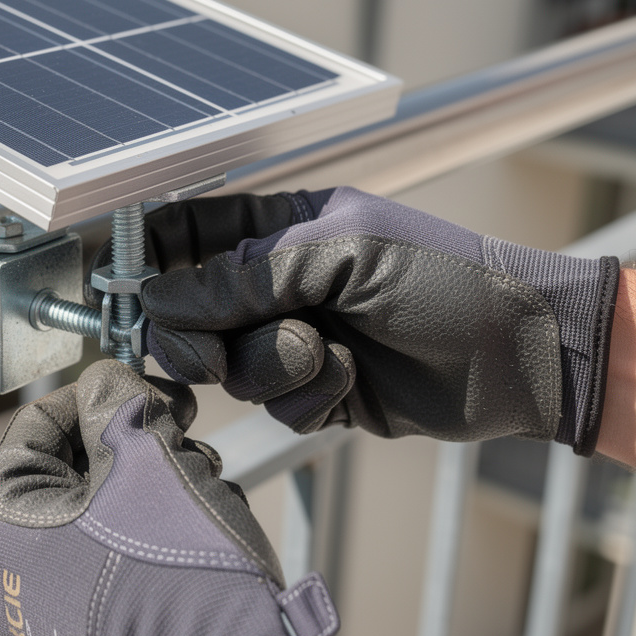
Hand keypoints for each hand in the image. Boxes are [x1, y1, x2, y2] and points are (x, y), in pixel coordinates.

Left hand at [0, 361, 337, 635]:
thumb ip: (116, 402)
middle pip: (68, 475)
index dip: (94, 396)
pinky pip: (107, 568)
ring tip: (201, 496)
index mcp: (2, 530)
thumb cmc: (181, 574)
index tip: (143, 389)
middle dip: (131, 450)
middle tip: (183, 441)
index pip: (34, 428)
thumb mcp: (148, 460)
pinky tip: (194, 540)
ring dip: (149, 494)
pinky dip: (148, 543)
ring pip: (95, 520)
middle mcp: (7, 581)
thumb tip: (106, 381)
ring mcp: (43, 620)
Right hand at [138, 187, 619, 453]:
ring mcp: (292, 339)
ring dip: (272, 366)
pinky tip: (351, 379)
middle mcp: (276, 285)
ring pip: (228, 366)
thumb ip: (247, 277)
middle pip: (187, 312)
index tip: (115, 284)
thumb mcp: (343, 255)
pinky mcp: (315, 393)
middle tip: (214, 352)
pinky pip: (274, 406)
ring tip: (327, 353)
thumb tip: (160, 297)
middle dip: (198, 336)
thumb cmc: (445, 278)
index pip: (185, 232)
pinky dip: (308, 398)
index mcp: (277, 229)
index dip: (144, 256)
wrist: (520, 354)